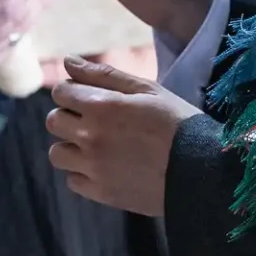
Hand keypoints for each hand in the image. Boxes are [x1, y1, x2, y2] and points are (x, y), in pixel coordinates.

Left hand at [45, 57, 195, 216]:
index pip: (61, 92)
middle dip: (69, 116)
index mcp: (101, 107)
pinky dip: (83, 173)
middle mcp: (90, 137)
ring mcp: (93, 167)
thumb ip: (104, 75)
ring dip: (72, 146)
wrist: (202, 171)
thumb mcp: (147, 90)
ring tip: (97, 146)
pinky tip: (105, 167)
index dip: (73, 91)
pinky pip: (73, 180)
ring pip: (57, 153)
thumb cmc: (178, 123)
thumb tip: (68, 61)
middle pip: (53, 121)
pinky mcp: (101, 193)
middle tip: (96, 121)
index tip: (89, 98)